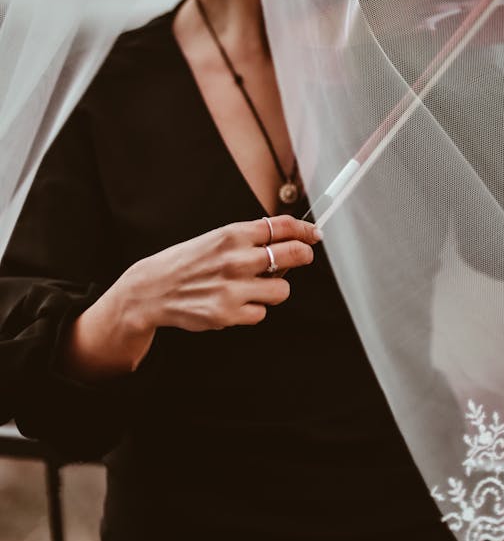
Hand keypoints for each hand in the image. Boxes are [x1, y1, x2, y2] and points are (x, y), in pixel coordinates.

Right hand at [62, 216, 321, 380]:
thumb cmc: (187, 262)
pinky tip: (235, 303)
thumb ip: (248, 239)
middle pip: (292, 255)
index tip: (314, 234)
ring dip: (275, 289)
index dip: (304, 230)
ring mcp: (234, 288)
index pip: (281, 226)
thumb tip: (286, 240)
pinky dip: (253, 309)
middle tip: (303, 256)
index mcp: (233, 234)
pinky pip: (261, 313)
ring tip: (256, 287)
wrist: (152, 289)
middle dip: (303, 255)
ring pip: (282, 291)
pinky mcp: (228, 314)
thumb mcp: (215, 239)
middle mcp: (236, 259)